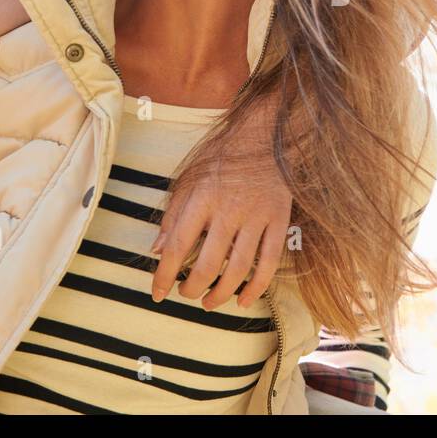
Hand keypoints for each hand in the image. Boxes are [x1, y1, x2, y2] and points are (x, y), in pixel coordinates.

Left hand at [150, 97, 293, 309]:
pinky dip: (256, 286)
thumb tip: (157, 251)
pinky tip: (242, 299)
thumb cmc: (222, 158)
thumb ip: (172, 215)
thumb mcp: (189, 178)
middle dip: (193, 288)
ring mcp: (257, 216)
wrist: (266, 135)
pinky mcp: (279, 220)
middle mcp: (229, 209)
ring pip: (239, 268)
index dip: (165, 275)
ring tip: (209, 302)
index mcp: (202, 197)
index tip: (158, 294)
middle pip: (209, 264)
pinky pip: (269, 262)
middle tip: (186, 294)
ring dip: (221, 293)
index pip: (178, 245)